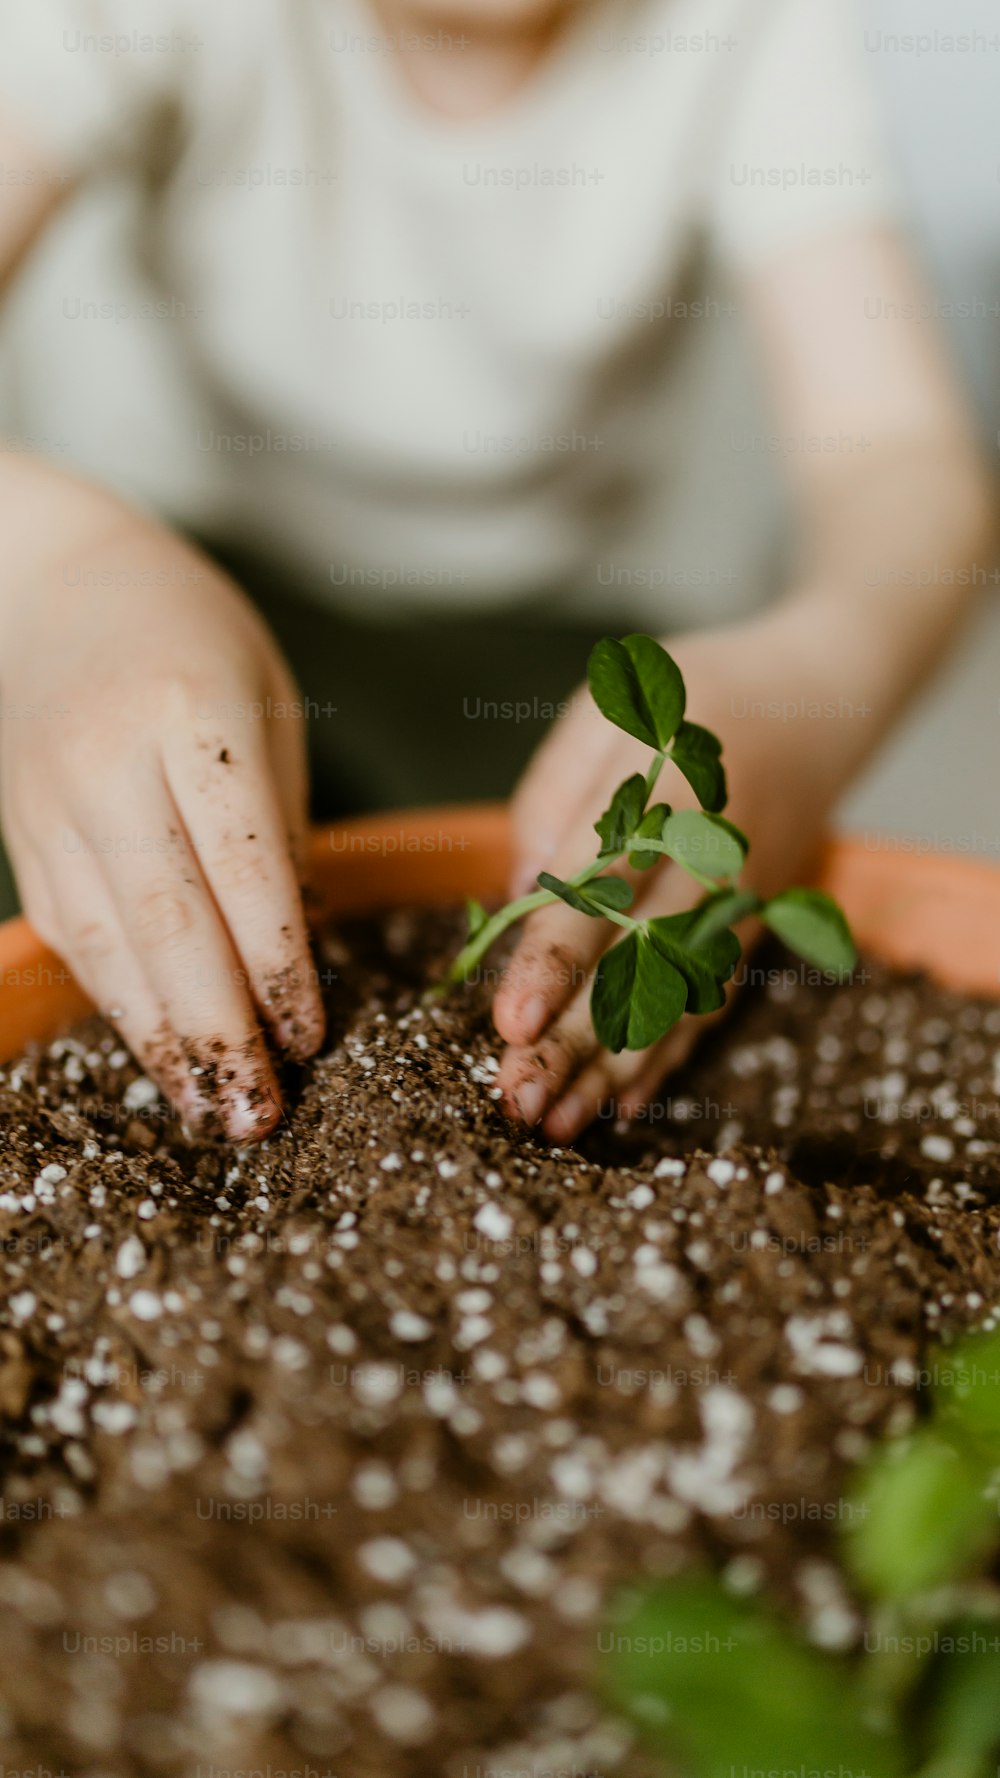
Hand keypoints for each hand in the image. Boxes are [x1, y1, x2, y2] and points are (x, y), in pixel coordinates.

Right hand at [1, 545, 323, 1141]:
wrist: (48, 580)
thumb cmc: (189, 631)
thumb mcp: (266, 695)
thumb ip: (281, 815)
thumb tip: (298, 940)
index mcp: (191, 712)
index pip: (243, 863)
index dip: (278, 963)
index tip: (312, 1036)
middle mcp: (108, 762)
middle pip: (169, 920)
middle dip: (219, 1028)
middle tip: (262, 1114)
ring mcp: (51, 801)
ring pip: (110, 943)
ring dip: (162, 1038)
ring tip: (212, 1109)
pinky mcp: (23, 832)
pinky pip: (72, 932)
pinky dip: (118, 999)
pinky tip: (158, 1050)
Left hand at [492, 624, 839, 1141]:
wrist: (822, 696)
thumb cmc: (694, 693)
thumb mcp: (611, 706)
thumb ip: (557, 793)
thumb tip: (516, 897)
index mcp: (670, 792)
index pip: (603, 888)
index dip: (556, 960)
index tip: (512, 1022)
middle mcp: (712, 858)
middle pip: (638, 964)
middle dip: (575, 1040)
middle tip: (516, 1101)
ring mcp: (739, 900)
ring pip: (675, 998)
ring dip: (613, 1067)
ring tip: (555, 1123)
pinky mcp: (752, 925)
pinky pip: (710, 999)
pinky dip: (667, 1055)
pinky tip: (619, 1103)